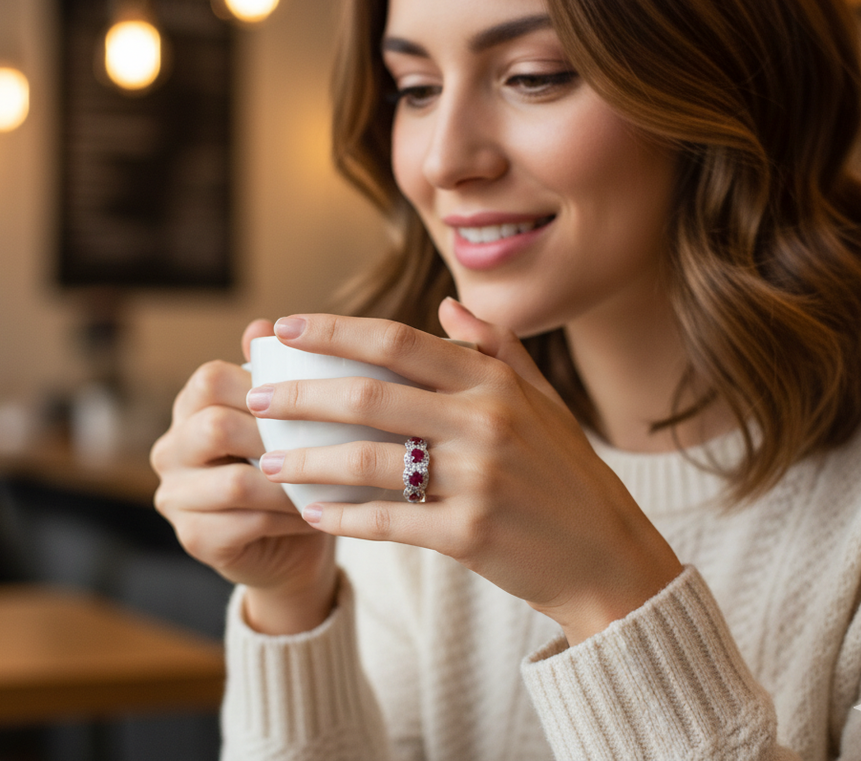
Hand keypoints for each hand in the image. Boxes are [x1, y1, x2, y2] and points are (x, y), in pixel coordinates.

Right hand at [151, 319, 336, 634]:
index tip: (307, 397)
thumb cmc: (294, 467)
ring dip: (289, 483)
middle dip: (273, 435)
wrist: (294, 542)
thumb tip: (262, 326)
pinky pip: (245, 524)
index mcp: (190, 409)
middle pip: (213, 426)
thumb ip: (276, 374)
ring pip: (233, 482)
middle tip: (323, 441)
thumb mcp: (289, 418)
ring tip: (328, 481)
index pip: (209, 379)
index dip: (260, 387)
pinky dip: (288, 518)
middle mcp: (170, 450)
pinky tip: (317, 514)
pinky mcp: (194, 539)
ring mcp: (175, 497)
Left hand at [248, 300, 682, 643]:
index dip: (335, 332)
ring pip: (370, 462)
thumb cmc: (566, 473)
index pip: (398, 342)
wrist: (606, 556)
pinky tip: (310, 512)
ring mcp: (478, 479)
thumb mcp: (542, 400)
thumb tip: (447, 305)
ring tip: (269, 462)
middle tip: (254, 397)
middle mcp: (485, 423)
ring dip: (309, 461)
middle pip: (370, 397)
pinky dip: (344, 517)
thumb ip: (495, 348)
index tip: (285, 328)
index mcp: (495, 384)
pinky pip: (389, 522)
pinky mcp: (470, 534)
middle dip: (302, 395)